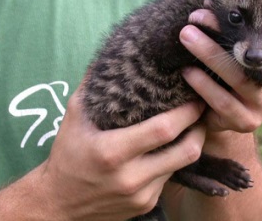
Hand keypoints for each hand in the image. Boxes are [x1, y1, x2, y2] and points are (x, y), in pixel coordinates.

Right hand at [27, 88, 205, 220]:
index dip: (186, 112)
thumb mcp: (73, 118)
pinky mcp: (146, 205)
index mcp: (112, 152)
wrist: (59, 206)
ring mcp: (142, 195)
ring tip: (191, 125)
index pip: (163, 130)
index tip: (194, 97)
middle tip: (202, 109)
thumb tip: (108, 56)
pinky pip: (170, 177)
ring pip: (182, 165)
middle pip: (185, 150)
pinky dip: (174, 159)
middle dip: (200, 127)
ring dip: (191, 143)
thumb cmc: (66, 157)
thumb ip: (91, 86)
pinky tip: (170, 147)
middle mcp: (131, 177)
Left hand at [179, 9, 261, 132]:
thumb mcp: (234, 50)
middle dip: (220, 32)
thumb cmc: (228, 74)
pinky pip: (224, 102)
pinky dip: (203, 84)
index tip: (211, 4)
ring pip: (238, 76)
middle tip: (193, 18)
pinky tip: (187, 71)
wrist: (223, 115)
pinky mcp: (249, 121)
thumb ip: (229, 31)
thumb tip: (207, 3)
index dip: (240, 17)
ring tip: (186, 37)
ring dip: (209, 54)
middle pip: (252, 52)